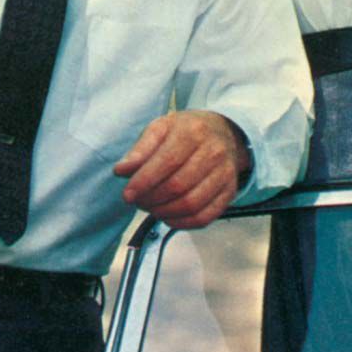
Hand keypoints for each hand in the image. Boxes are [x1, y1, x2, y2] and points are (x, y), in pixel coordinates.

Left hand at [113, 111, 250, 229]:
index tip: (128, 194)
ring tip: (151, 208)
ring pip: (191, 204)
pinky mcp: (229, 192)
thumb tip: (122, 171)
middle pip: (178, 186)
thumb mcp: (161, 128)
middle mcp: (213, 152)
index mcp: (193, 132)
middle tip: (138, 201)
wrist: (224, 133)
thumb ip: (140, 149)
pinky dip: (182, 223)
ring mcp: (224, 174)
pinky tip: (168, 217)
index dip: (144, 182)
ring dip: (164, 212)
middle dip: (151, 199)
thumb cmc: (187, 132)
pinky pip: (205, 217)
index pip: (166, 162)